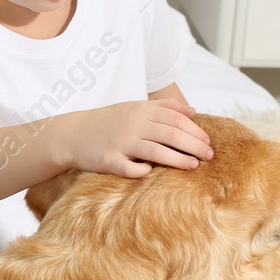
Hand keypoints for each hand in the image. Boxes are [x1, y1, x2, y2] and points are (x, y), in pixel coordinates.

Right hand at [55, 98, 214, 177]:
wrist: (70, 134)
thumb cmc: (107, 122)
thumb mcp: (133, 108)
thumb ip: (163, 107)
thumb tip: (193, 112)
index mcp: (140, 110)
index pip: (176, 119)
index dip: (196, 131)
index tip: (208, 142)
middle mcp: (132, 124)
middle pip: (172, 135)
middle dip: (195, 146)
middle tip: (209, 156)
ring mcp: (120, 143)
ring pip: (157, 152)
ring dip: (180, 160)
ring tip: (194, 166)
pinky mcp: (109, 161)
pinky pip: (132, 169)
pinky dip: (145, 171)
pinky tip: (152, 172)